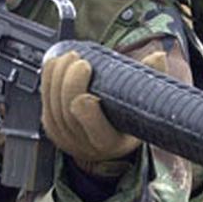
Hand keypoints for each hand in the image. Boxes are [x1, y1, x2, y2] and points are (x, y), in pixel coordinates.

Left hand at [41, 50, 166, 177]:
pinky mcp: (51, 128)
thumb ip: (150, 80)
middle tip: (79, 62)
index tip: (88, 92)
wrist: (106, 145)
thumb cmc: (127, 121)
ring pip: (54, 107)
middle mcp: (85, 145)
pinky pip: (44, 103)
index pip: (97, 131)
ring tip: (69, 57)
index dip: (88, 113)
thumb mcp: (143, 106)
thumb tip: (158, 56)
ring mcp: (65, 137)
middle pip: (70, 114)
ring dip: (57, 78)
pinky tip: (54, 64)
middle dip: (70, 84)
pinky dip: (47, 81)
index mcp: (111, 142)